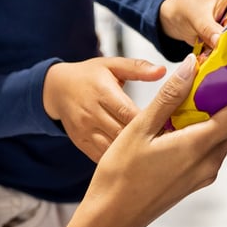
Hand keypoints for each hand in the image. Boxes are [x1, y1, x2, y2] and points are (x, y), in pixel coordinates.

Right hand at [16, 55, 226, 226]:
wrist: (113, 218)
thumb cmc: (120, 174)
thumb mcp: (139, 128)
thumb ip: (169, 96)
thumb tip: (192, 65)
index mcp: (198, 146)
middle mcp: (209, 161)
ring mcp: (205, 172)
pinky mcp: (197, 178)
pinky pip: (217, 144)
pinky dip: (220, 123)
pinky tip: (207, 110)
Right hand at [42, 58, 166, 162]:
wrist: (57, 89)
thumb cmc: (89, 76)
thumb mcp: (112, 65)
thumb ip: (138, 68)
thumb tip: (162, 70)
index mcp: (102, 92)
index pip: (129, 112)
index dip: (150, 122)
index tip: (169, 127)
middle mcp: (91, 113)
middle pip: (123, 133)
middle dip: (146, 140)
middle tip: (168, 145)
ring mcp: (84, 130)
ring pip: (113, 149)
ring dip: (133, 153)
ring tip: (154, 154)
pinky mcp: (81, 143)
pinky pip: (102, 157)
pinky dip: (119, 160)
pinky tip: (135, 159)